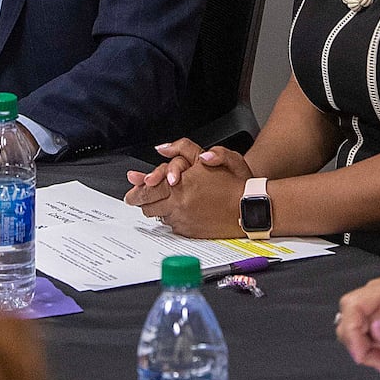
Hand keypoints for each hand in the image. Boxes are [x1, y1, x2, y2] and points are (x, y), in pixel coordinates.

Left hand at [129, 140, 252, 237]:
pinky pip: (171, 225)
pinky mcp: (189, 231)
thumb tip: (161, 148)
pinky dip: (170, 218)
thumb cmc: (232, 183)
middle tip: (133, 199)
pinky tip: (175, 211)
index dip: (137, 189)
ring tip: (156, 204)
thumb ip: (183, 148)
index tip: (131, 190)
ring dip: (156, 209)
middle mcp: (179, 204)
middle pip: (148, 205)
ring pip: (158, 216)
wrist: (248, 207)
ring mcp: (183, 219)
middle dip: (139, 201)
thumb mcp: (210, 156)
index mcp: (181, 185)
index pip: (149, 189)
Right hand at [336, 274, 379, 376]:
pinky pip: (365, 334)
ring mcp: (377, 304)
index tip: (362, 355)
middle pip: (349, 319)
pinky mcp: (379, 315)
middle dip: (360, 346)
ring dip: (368, 351)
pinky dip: (373, 349)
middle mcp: (377, 294)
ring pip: (355, 330)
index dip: (352, 333)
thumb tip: (377, 329)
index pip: (353, 306)